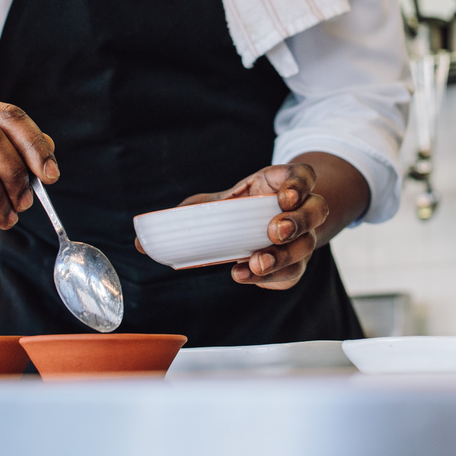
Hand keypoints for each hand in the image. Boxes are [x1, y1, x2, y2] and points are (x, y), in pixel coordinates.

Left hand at [163, 164, 328, 289]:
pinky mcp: (295, 262)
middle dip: (297, 223)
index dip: (300, 184)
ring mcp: (302, 237)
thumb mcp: (216, 203)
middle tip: (275, 231)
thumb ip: (185, 215)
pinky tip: (249, 277)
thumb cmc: (236, 209)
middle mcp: (300, 209)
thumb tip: (140, 242)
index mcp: (282, 184)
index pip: (304, 177)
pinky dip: (273, 279)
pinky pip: (294, 273)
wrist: (257, 226)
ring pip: (307, 246)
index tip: (285, 196)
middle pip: (315, 212)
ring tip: (256, 264)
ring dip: (283, 256)